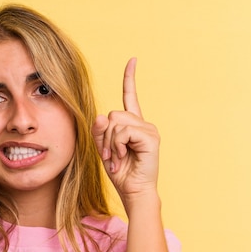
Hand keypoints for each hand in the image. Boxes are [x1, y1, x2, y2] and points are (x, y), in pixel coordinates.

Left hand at [91, 58, 160, 202]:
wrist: (133, 191)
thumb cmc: (121, 173)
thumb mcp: (104, 150)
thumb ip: (99, 132)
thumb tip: (101, 116)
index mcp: (133, 125)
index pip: (130, 96)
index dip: (130, 78)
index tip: (133, 60)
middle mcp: (143, 124)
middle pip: (112, 114)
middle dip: (105, 137)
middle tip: (110, 156)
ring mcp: (149, 130)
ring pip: (115, 123)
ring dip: (110, 144)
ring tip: (117, 159)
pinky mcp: (151, 137)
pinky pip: (123, 132)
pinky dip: (117, 146)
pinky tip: (124, 158)